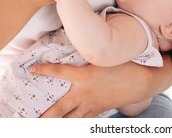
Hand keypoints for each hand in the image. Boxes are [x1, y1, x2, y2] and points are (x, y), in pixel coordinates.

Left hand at [29, 62, 151, 117]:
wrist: (142, 82)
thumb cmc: (125, 66)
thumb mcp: (106, 57)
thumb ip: (91, 54)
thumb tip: (82, 46)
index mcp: (84, 77)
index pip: (58, 72)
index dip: (44, 70)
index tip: (31, 68)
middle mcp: (84, 94)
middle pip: (58, 110)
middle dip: (43, 117)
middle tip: (29, 121)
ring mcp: (91, 105)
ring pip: (69, 119)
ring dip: (56, 124)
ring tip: (44, 126)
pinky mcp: (99, 110)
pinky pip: (83, 119)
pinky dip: (74, 122)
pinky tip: (69, 123)